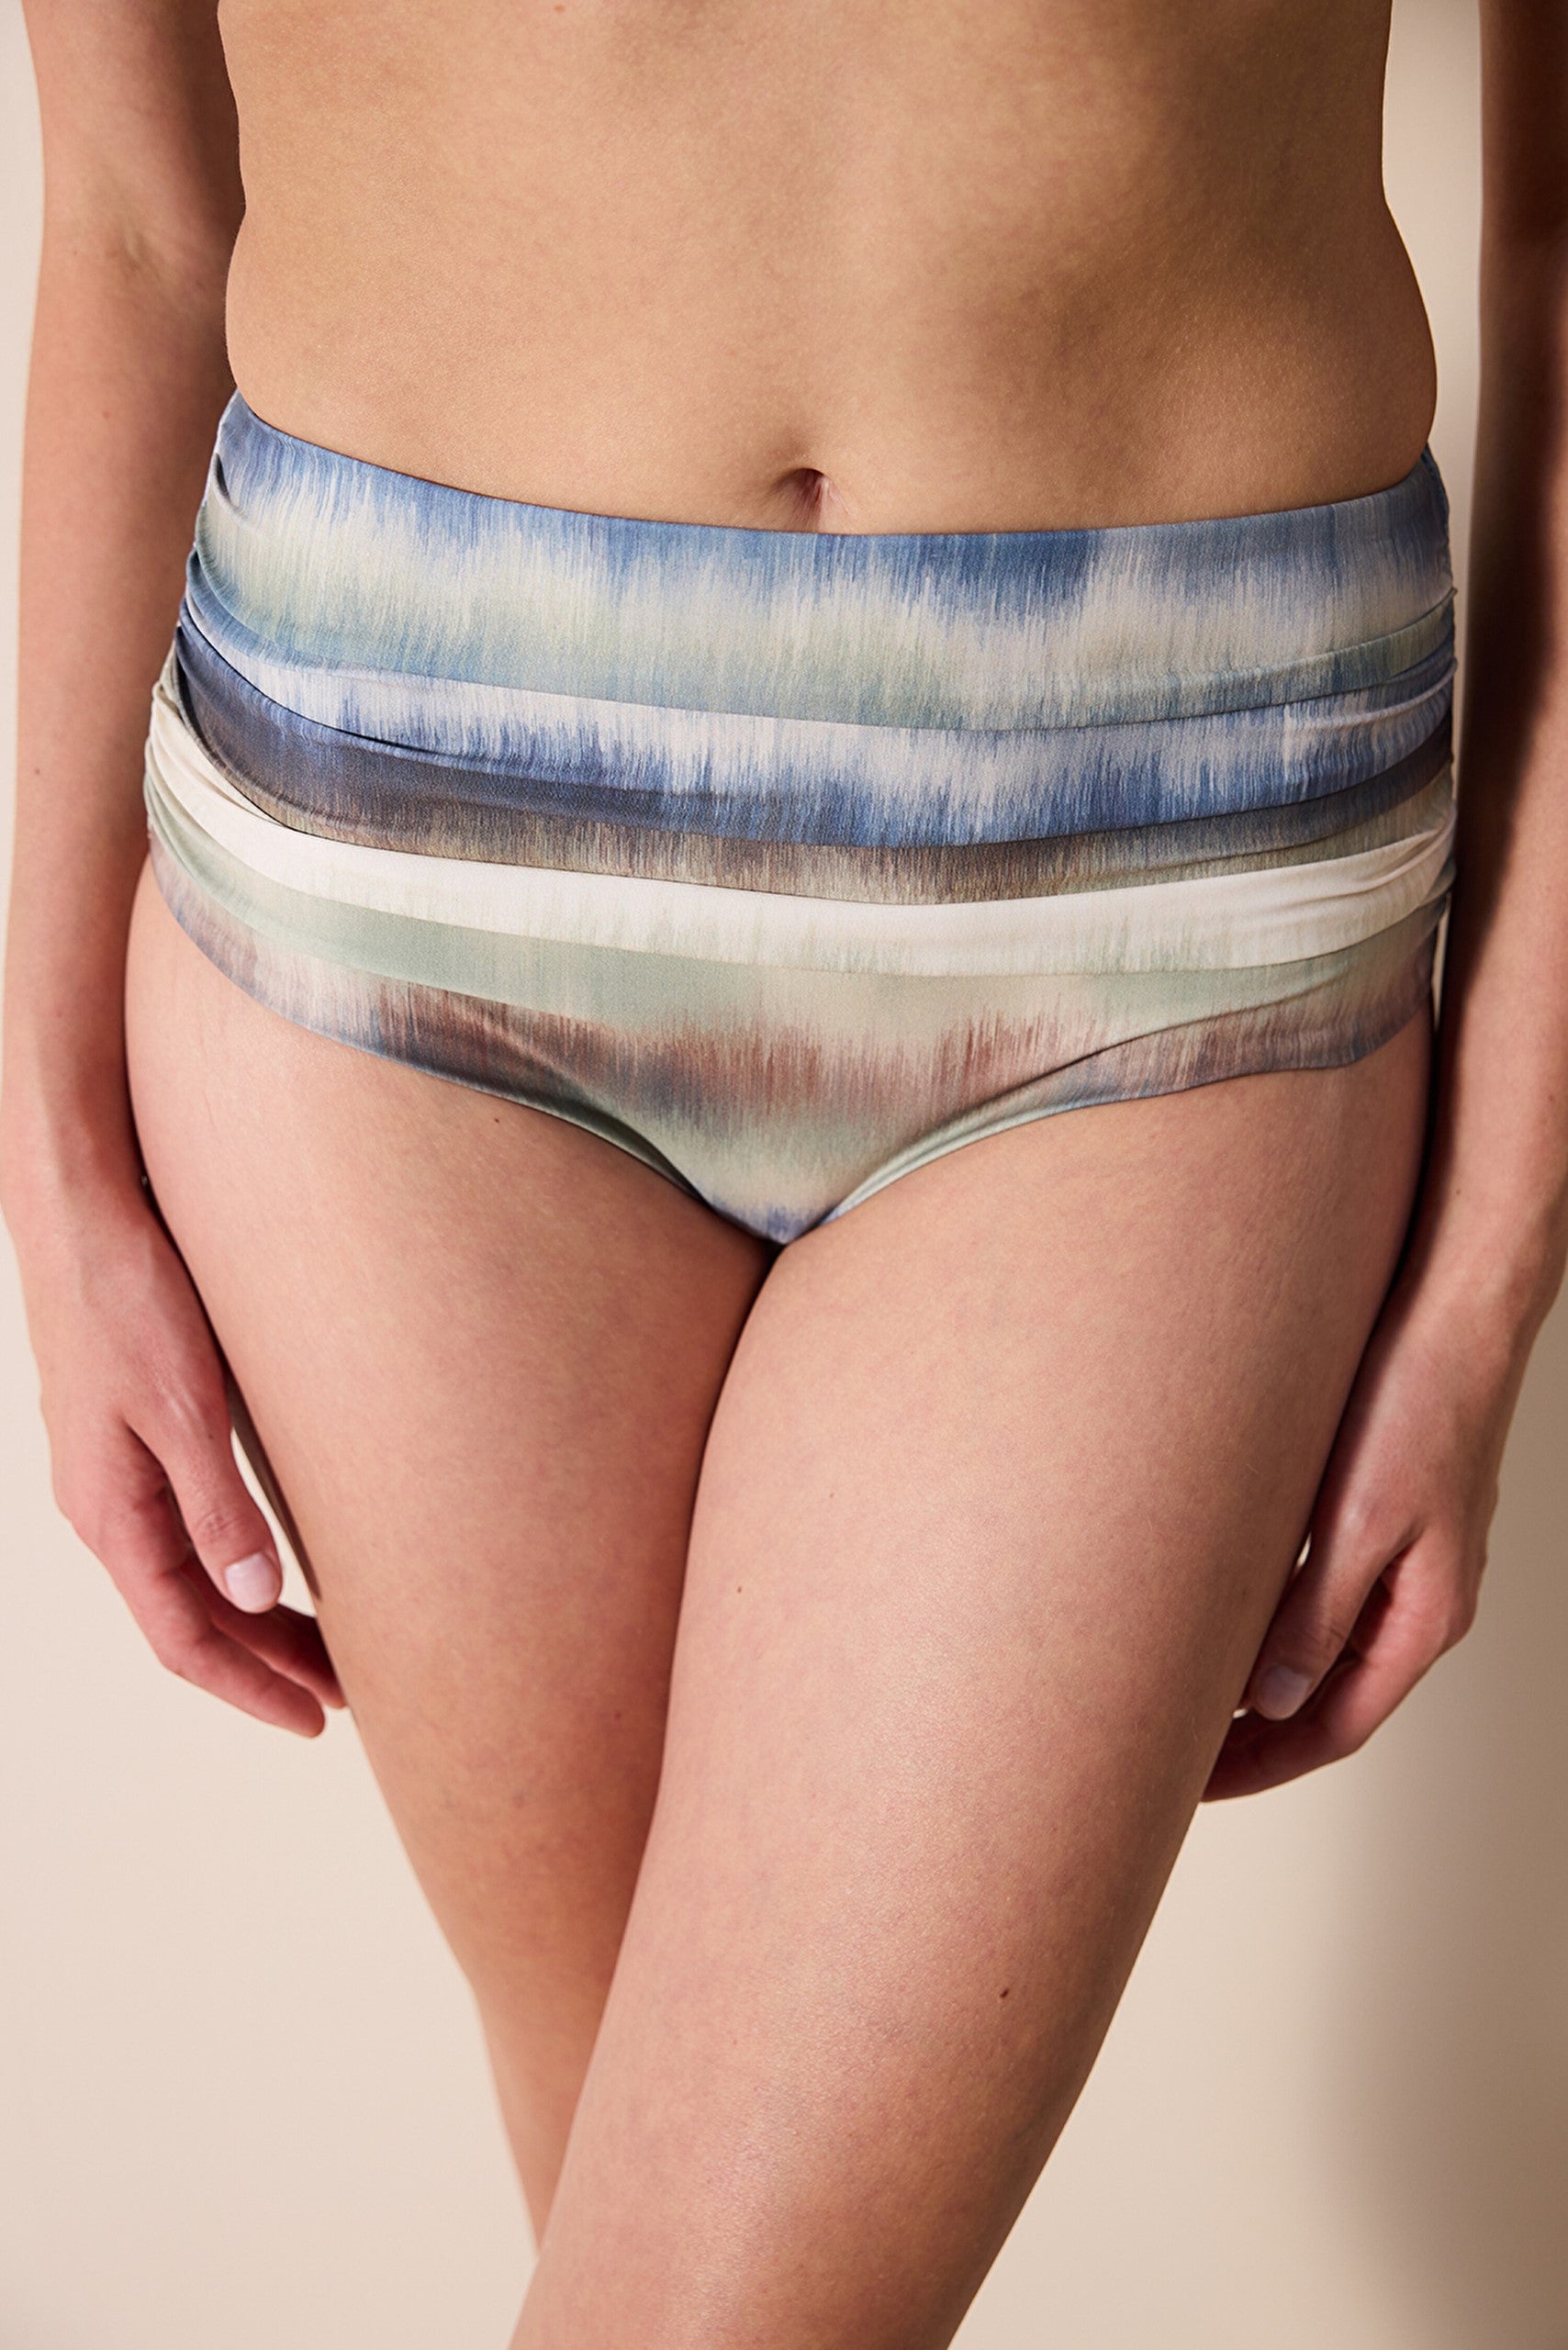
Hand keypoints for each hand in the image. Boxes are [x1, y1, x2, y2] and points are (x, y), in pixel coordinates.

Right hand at [5, 1168, 343, 1734]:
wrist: (82, 1214)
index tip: (313, 1718)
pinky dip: (235, 1563)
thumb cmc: (127, 1300)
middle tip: (341, 1695)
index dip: (250, 1686)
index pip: (183, 1638)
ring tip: (325, 1645)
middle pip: (192, 1617)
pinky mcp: (133, 1436)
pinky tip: (274, 1562)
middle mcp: (107, 1507)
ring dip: (255, 1616)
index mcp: (111, 1514)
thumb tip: (252, 1599)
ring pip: (191, 1575)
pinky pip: (185, 1529)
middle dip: (264, 1662)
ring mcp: (115, 1473)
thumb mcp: (184, 1409)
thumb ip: (218, 1508)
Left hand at [1204, 1257, 1536, 1799]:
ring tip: (1188, 1700)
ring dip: (1258, 1682)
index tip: (1193, 1787)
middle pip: (1328, 1701)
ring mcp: (1406, 1559)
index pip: (1334, 1727)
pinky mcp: (1381, 1514)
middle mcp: (1420, 1599)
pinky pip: (1321, 1595)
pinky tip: (1226, 1617)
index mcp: (1425, 1617)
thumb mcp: (1358, 1519)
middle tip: (1172, 1759)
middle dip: (1253, 1740)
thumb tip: (1273, 1700)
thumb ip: (1316, 1615)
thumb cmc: (1419, 1400)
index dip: (1261, 1765)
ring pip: (1322, 1649)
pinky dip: (1271, 1624)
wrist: (1453, 1307)